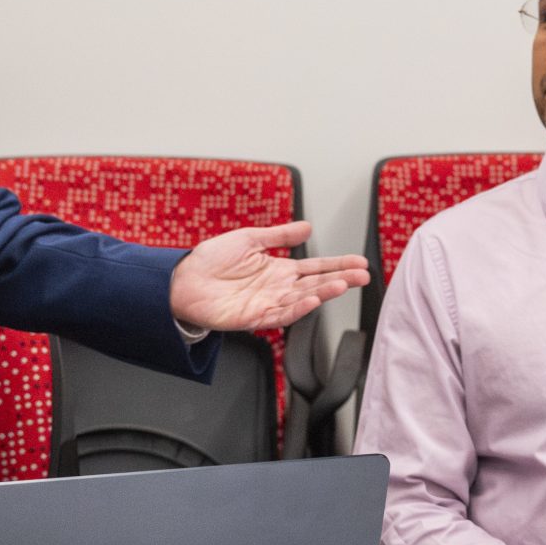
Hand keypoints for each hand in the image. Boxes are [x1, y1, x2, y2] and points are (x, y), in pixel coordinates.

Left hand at [168, 220, 369, 333]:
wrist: (182, 279)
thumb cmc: (210, 261)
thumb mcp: (249, 238)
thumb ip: (279, 235)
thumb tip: (307, 227)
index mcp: (278, 270)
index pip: (315, 268)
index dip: (337, 265)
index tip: (359, 262)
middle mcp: (277, 289)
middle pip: (316, 284)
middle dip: (341, 279)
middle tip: (363, 275)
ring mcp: (268, 304)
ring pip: (303, 299)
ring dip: (325, 292)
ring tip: (343, 284)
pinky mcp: (254, 317)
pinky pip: (281, 314)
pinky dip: (298, 307)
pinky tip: (313, 298)